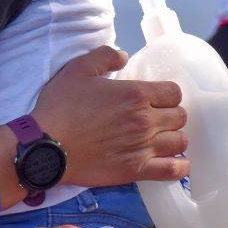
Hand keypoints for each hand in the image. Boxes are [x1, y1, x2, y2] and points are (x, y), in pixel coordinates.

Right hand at [31, 46, 188, 186]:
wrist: (47, 146)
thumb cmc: (60, 107)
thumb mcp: (77, 70)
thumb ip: (104, 57)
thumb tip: (125, 56)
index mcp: (135, 95)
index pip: (173, 92)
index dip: (166, 93)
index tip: (154, 97)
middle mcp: (146, 121)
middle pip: (180, 117)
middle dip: (170, 114)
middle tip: (154, 117)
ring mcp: (144, 147)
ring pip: (181, 142)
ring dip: (173, 137)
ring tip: (160, 138)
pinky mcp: (138, 170)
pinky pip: (175, 170)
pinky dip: (179, 166)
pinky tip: (170, 161)